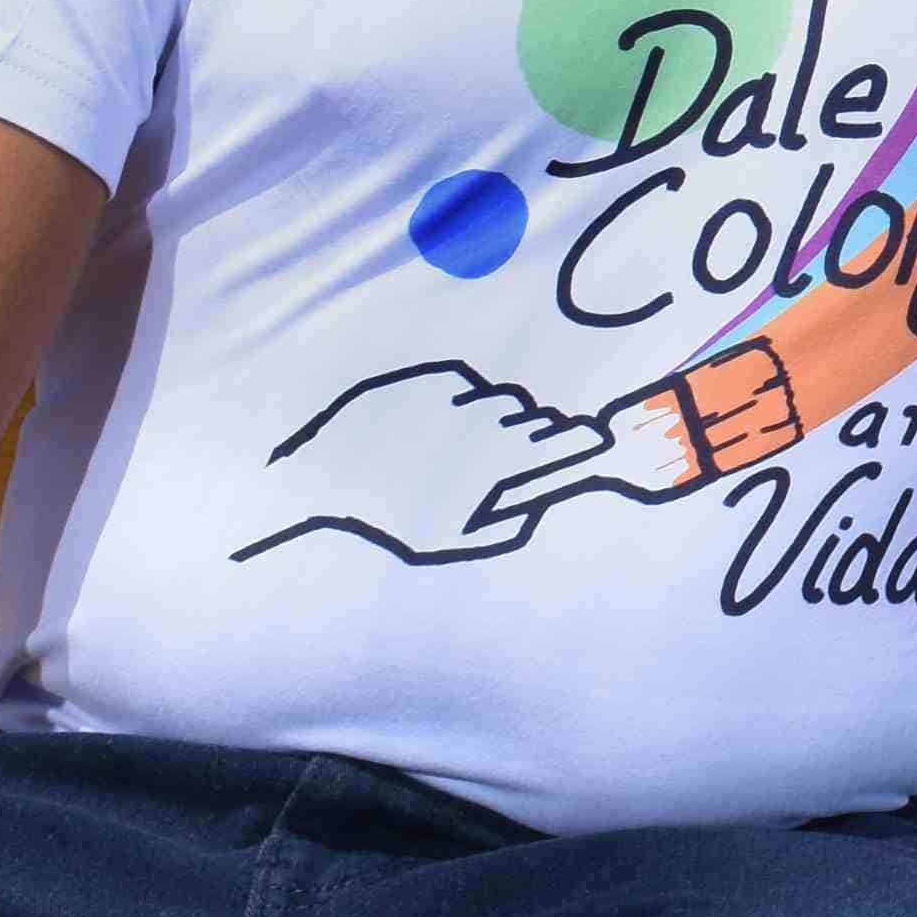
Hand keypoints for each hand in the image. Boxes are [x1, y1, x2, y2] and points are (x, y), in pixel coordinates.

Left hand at [233, 355, 665, 568]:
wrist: (322, 473)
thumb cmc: (390, 518)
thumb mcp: (455, 540)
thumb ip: (509, 524)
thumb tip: (539, 499)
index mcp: (502, 463)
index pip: (573, 441)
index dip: (587, 444)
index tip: (593, 445)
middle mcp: (489, 421)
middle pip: (541, 419)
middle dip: (538, 438)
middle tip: (514, 459)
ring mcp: (462, 396)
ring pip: (504, 400)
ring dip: (498, 420)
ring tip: (464, 446)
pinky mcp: (434, 376)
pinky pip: (467, 385)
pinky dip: (460, 403)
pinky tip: (431, 428)